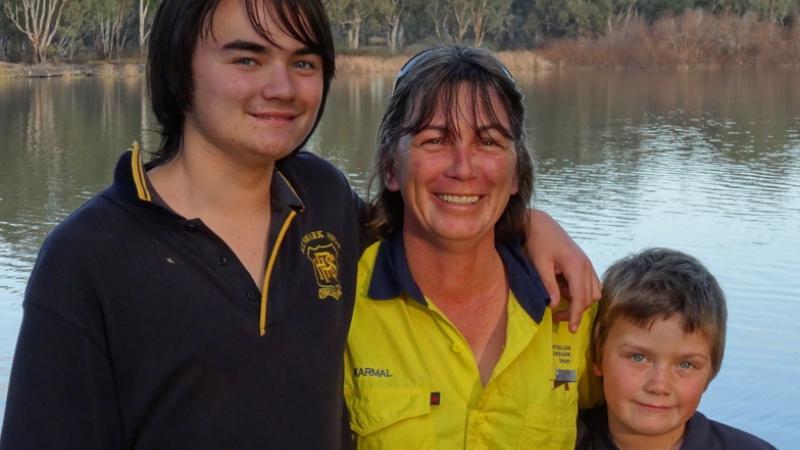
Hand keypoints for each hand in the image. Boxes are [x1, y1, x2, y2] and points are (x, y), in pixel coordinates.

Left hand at [526, 209, 600, 331]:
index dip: (576, 315)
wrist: (539, 222)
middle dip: (576, 311)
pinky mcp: (583, 262)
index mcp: (576, 266)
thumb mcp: (539, 264)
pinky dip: (582, 292)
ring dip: (581, 301)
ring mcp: (587, 263)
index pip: (581, 298)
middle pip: (590, 297)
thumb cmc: (536, 241)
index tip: (572, 329)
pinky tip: (566, 293)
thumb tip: (555, 305)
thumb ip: (548, 285)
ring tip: (561, 306)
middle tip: (556, 317)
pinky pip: (591, 282)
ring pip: (594, 291)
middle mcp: (586, 265)